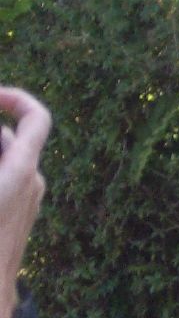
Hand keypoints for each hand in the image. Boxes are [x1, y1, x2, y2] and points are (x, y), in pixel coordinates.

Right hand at [0, 87, 50, 317]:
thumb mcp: (0, 183)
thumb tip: (0, 134)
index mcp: (21, 172)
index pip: (36, 118)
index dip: (15, 98)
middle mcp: (30, 183)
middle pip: (5, 138)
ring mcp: (23, 203)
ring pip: (1, 162)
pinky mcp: (14, 219)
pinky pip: (1, 184)